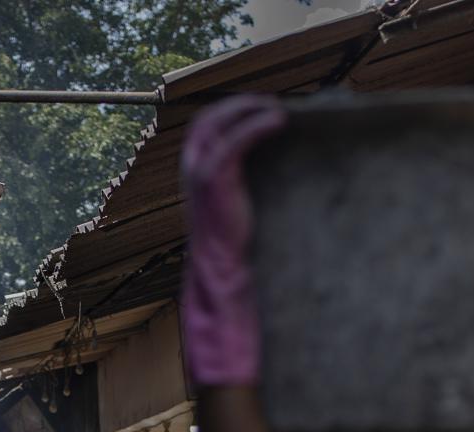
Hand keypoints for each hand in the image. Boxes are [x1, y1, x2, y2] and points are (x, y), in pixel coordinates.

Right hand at [180, 95, 287, 387]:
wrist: (224, 284)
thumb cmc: (237, 258)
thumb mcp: (240, 218)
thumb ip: (248, 194)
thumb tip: (282, 177)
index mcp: (195, 181)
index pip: (205, 130)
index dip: (231, 113)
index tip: (263, 110)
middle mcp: (191, 174)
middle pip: (206, 119)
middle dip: (238, 105)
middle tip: (272, 105)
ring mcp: (200, 177)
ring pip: (217, 123)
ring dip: (247, 109)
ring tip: (277, 110)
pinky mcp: (215, 183)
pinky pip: (234, 141)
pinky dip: (255, 125)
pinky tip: (279, 121)